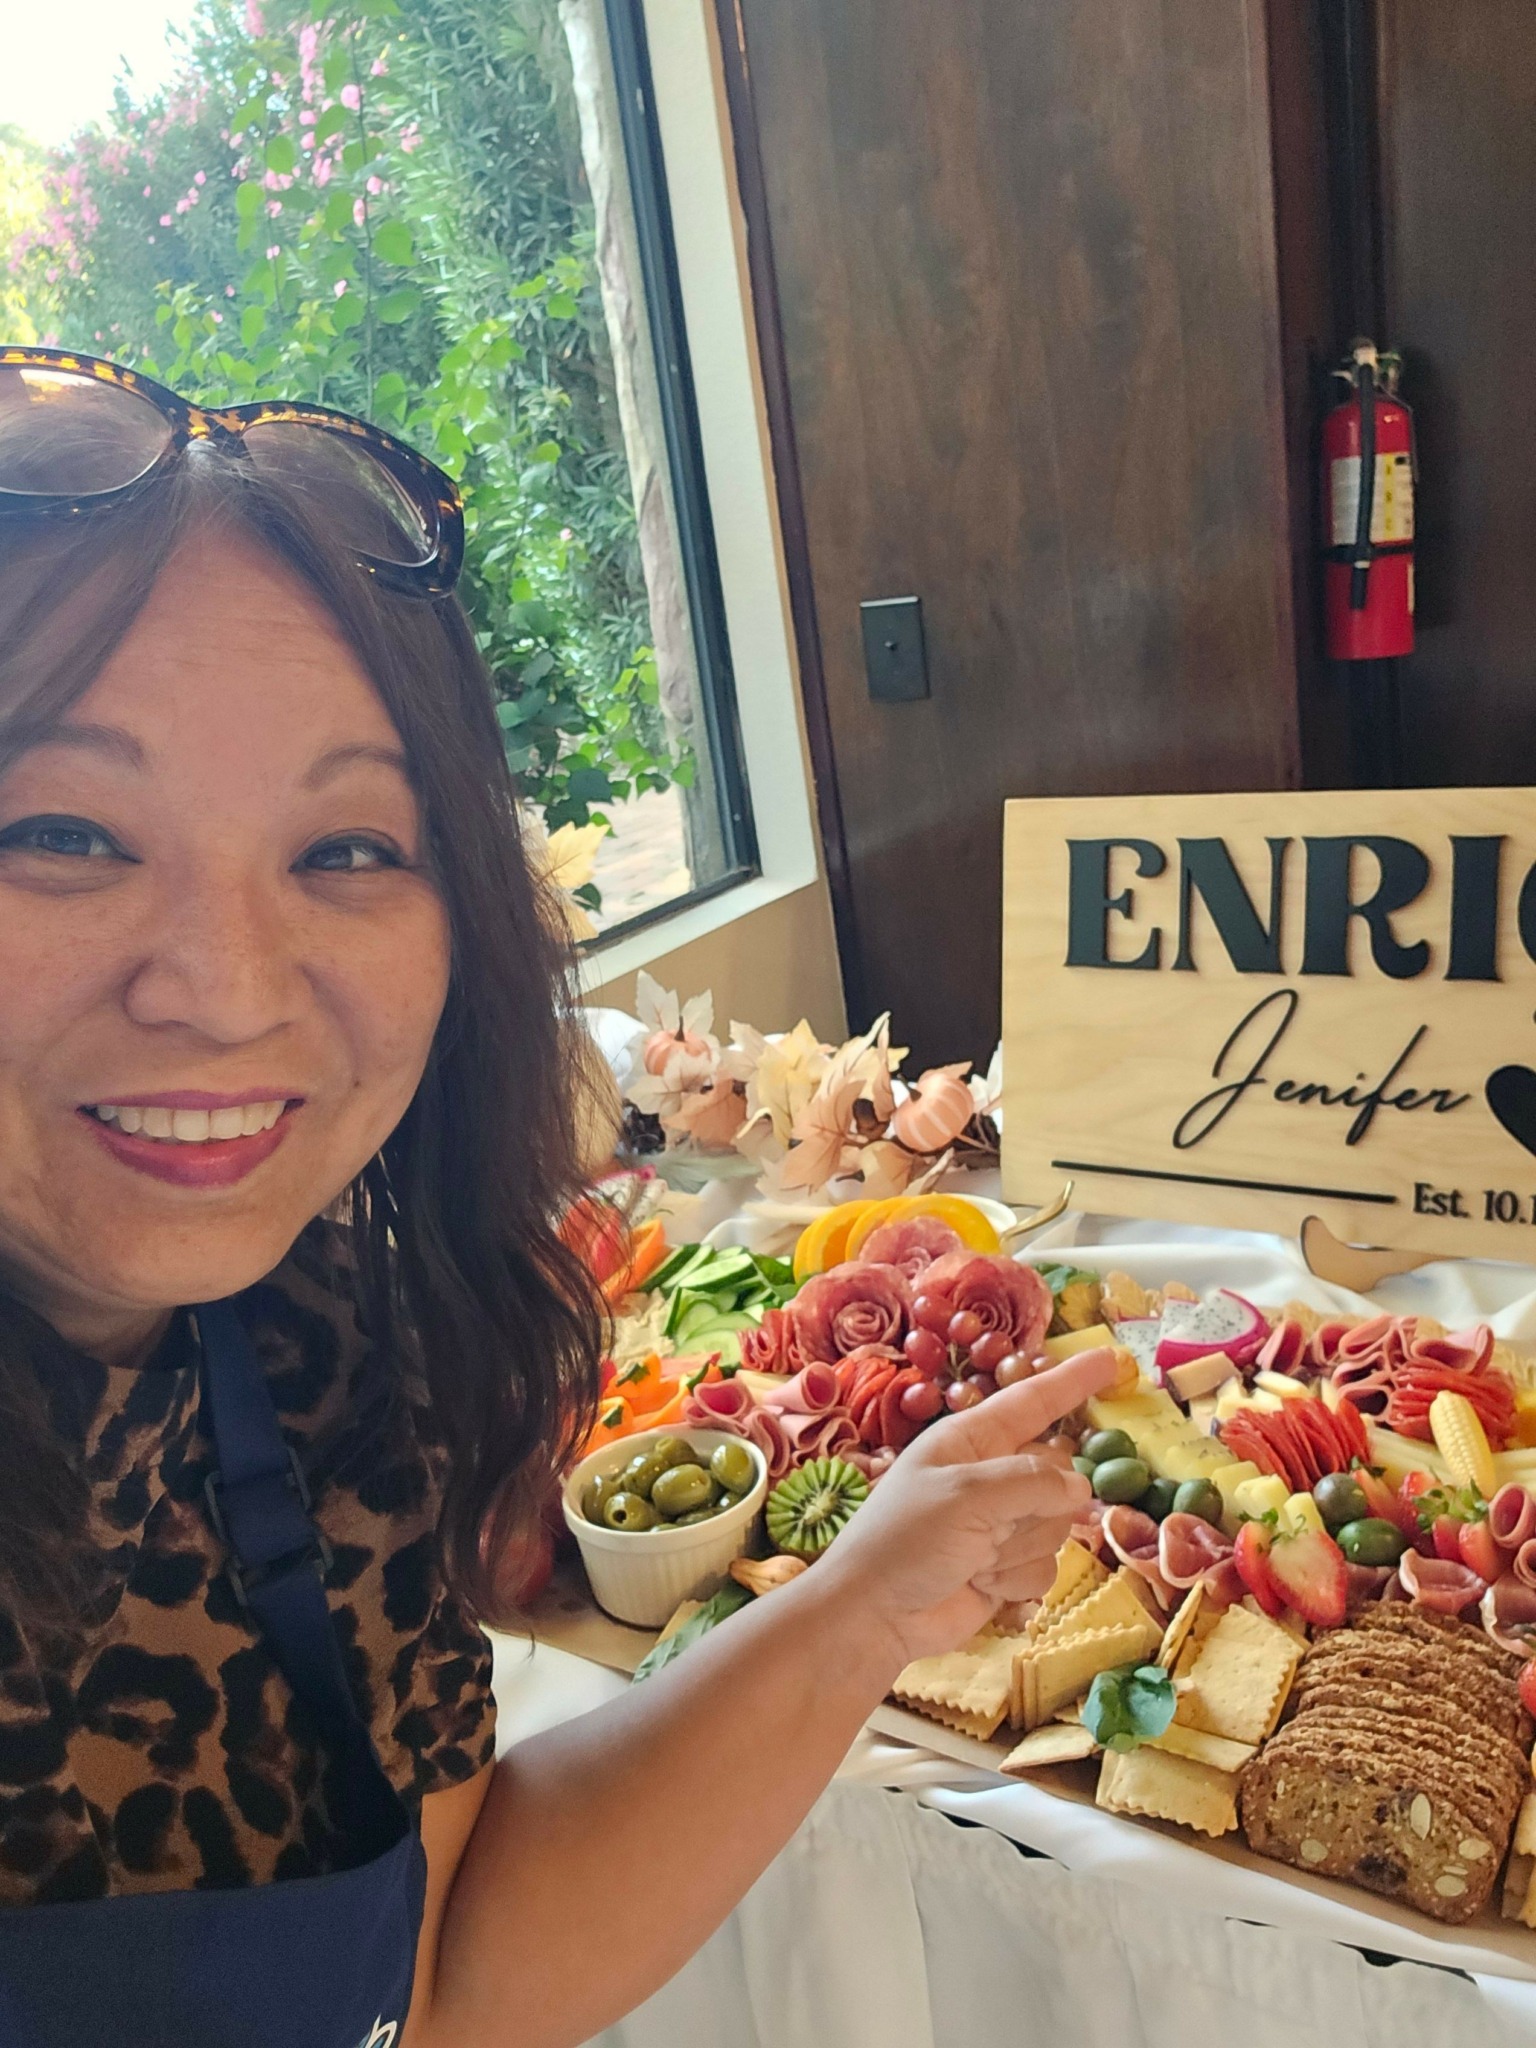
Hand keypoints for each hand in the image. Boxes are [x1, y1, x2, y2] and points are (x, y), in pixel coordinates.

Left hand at [813, 1348, 1117, 1672]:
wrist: (874, 1616)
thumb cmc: (905, 1540)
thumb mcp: (965, 1496)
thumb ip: (1030, 1482)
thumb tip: (1079, 1487)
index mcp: (970, 1440)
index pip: (1032, 1402)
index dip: (1072, 1381)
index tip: (1110, 1359)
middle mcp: (989, 1476)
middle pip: (1056, 1476)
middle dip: (1037, 1506)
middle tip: (992, 1528)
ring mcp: (999, 1524)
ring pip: (1056, 1526)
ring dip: (1021, 1549)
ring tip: (976, 1559)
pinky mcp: (1006, 1568)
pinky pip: (1046, 1566)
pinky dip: (1016, 1580)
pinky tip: (981, 1585)